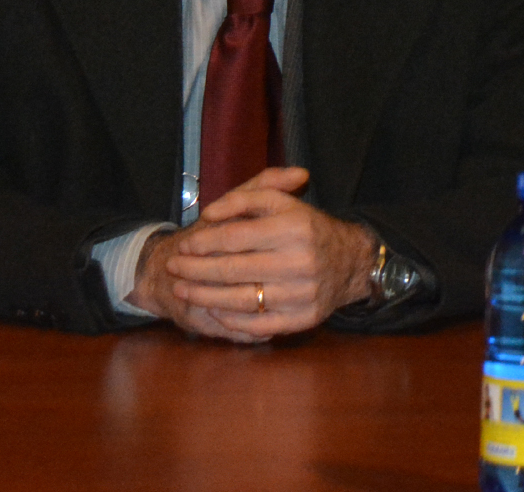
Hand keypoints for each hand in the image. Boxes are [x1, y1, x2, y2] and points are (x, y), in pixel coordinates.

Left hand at [131, 167, 379, 341]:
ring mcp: (301, 294)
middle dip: (194, 270)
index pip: (235, 237)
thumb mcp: (283, 203)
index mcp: (294, 228)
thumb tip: (209, 213)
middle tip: (173, 267)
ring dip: (203, 296)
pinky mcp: (303, 319)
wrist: (350, 262)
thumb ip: (245, 198)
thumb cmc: (308, 229)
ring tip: (182, 290)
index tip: (184, 245)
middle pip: (232, 270)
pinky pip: (258, 325)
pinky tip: (214, 310)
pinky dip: (231, 320)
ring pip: (239, 300)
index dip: (203, 242)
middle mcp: (299, 261)